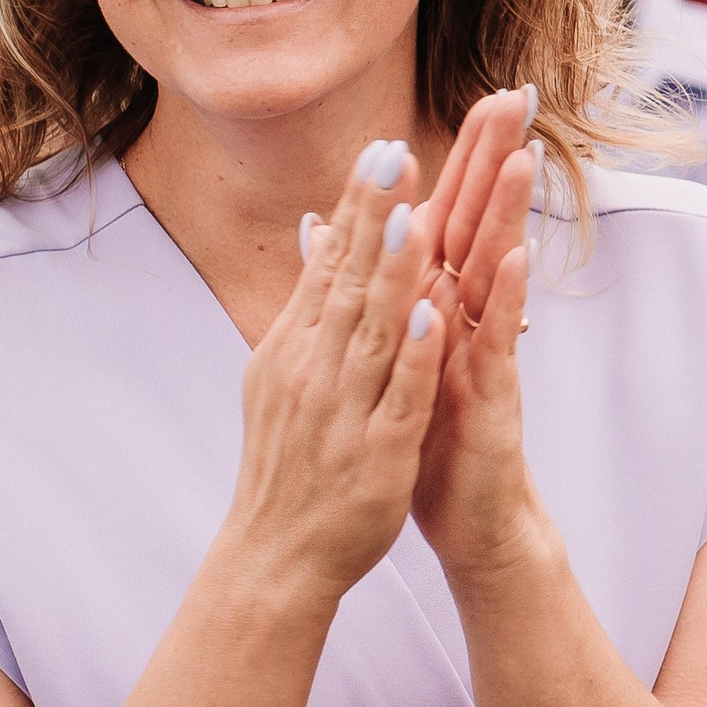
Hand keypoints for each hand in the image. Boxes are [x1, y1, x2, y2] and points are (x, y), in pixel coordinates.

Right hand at [224, 141, 445, 605]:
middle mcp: (313, 369)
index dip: (356, 208)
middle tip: (396, 152)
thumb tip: (315, 234)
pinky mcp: (375, 450)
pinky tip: (430, 312)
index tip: (380, 149)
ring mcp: (343, 409)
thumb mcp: (286, 375)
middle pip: (347, 281)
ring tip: (414, 213)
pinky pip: (398, 394)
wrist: (276, 557)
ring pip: (371, 329)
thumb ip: (309, 305)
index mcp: (294, 348)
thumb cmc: (291, 461)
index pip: (328, 264)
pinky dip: (412, 353)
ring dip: (391, 270)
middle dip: (374, 217)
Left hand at [409, 89, 551, 586]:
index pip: (450, 211)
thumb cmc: (432, 437)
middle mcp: (469, 315)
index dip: (464, 155)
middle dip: (497, 160)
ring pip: (497, 272)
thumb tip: (329, 231)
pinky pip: (500, 340)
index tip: (483, 93)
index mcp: (439, 300)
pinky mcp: (495, 394)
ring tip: (523, 158)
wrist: (467, 515)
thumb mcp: (393, 356)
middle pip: (481, 222)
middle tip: (518, 97)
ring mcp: (486, 351)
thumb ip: (372, 288)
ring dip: (509, 214)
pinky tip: (518, 259)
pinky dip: (508, 299)